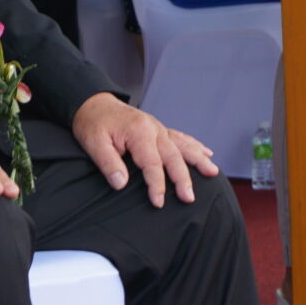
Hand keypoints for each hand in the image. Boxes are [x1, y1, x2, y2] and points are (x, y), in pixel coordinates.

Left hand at [71, 92, 217, 207]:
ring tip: (213, 172)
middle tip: (190, 198)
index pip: (152, 163)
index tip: (158, 202)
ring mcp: (157, 127)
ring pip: (182, 146)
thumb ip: (108, 163)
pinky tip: (206, 152)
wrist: (93, 102)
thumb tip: (121, 183)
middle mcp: (153, 128)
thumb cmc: (93, 123)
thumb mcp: (94, 143)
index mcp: (138, 132)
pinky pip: (180, 138)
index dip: (156, 184)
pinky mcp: (158, 129)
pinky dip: (194, 146)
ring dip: (198, 160)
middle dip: (183, 178)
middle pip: (173, 156)